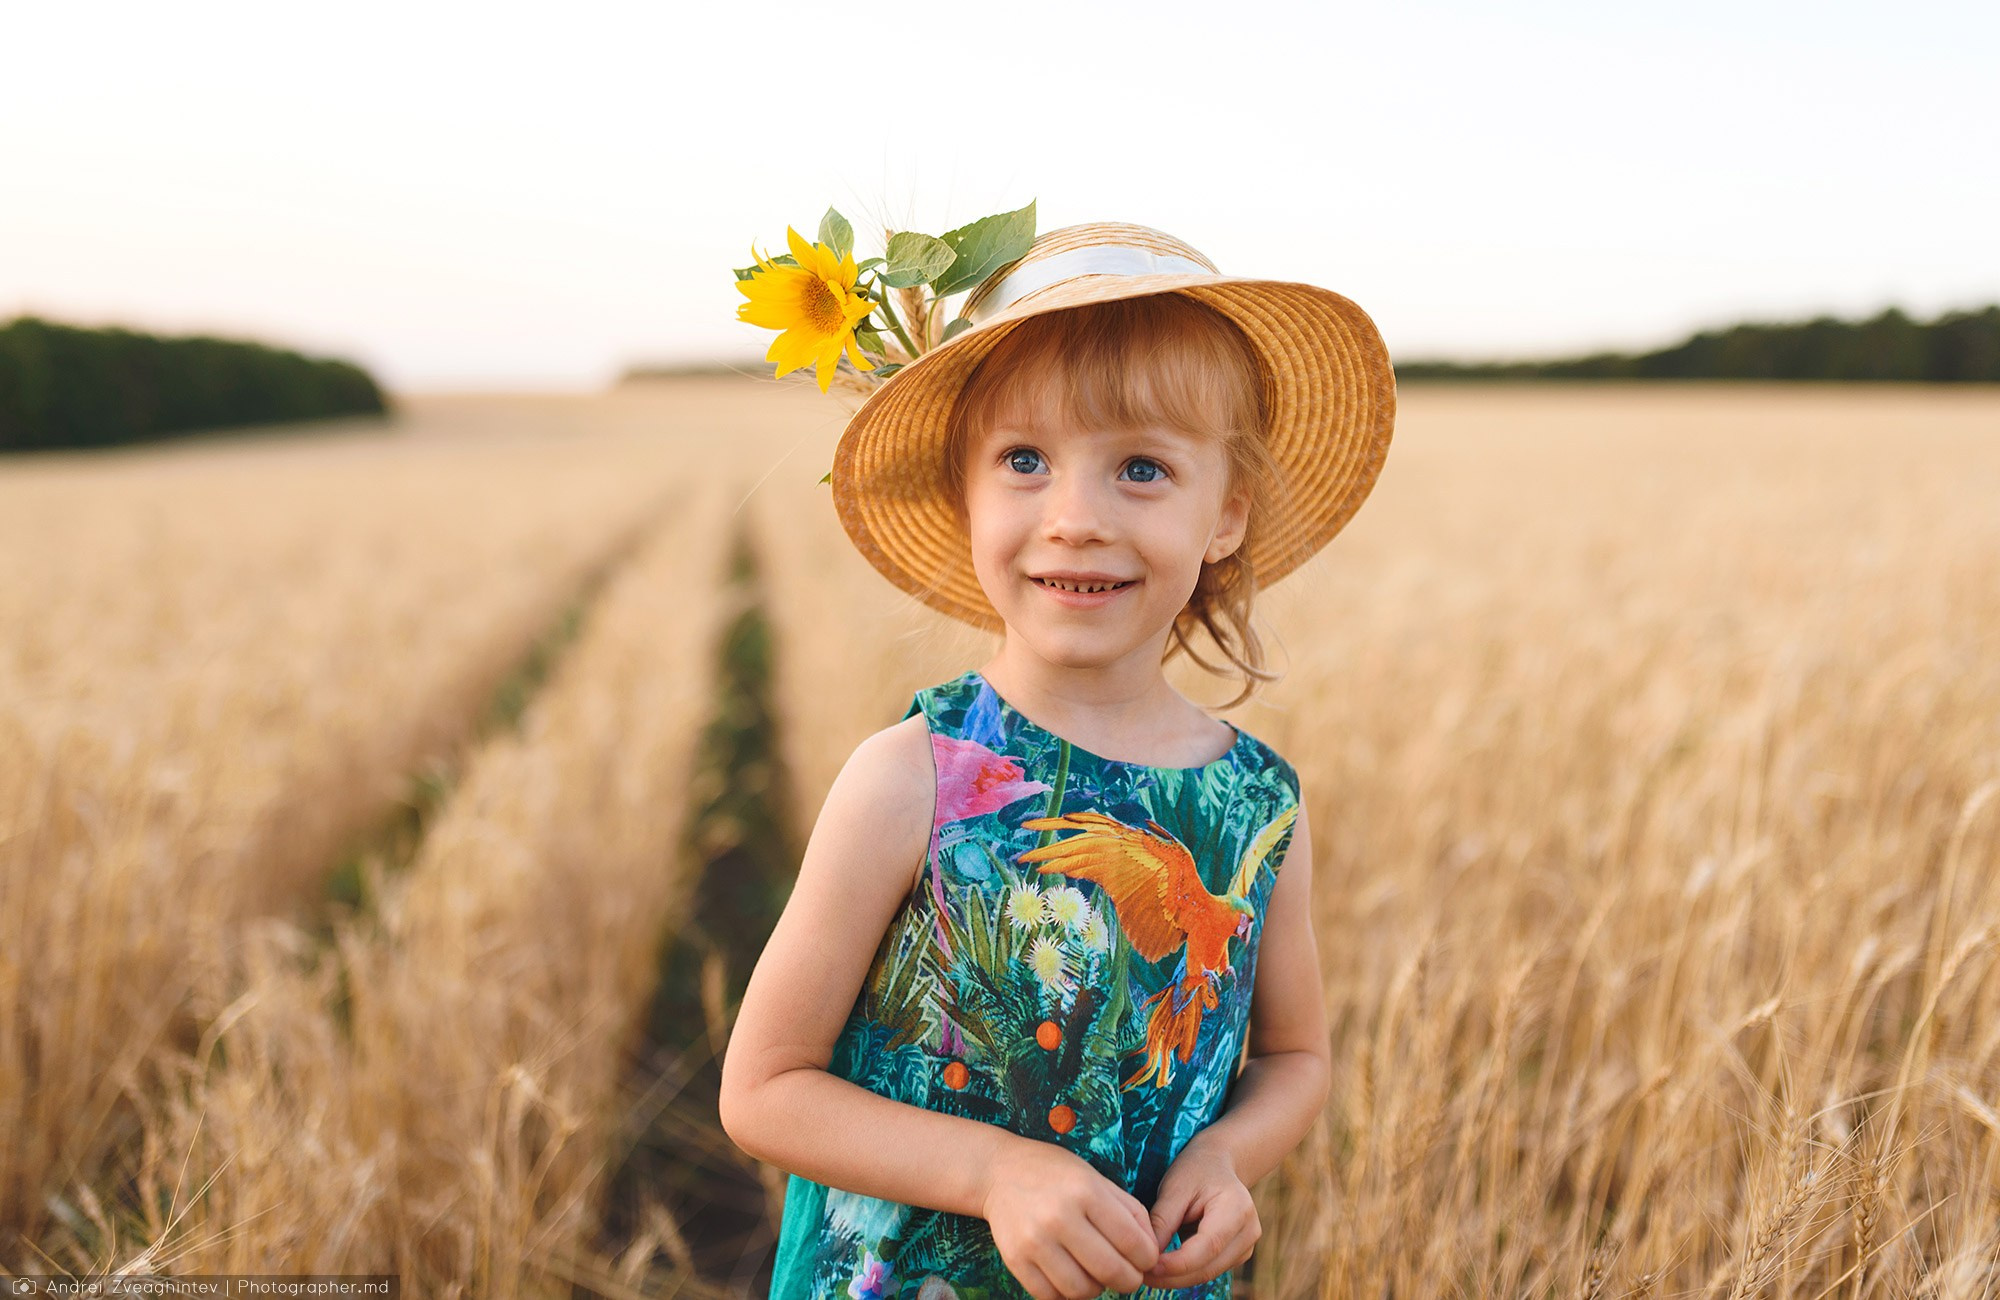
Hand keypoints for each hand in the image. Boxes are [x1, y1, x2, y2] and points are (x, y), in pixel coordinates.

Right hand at [980, 1137, 1160, 1299]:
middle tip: (1127, 1275)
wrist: (1000, 1172)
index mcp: (1086, 1192)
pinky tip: (1070, 1275)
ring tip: (1095, 1273)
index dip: (1147, 1259)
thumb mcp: (1098, 1179)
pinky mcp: (1015, 1259)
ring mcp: (1034, 1240)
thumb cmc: (1057, 1175)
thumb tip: (1152, 1253)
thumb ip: (1130, 1213)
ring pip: (1082, 1290)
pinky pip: (1051, 1296)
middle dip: (1129, 1280)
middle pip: (1111, 1271)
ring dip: (1097, 1289)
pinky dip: (1067, 1294)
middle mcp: (1059, 1216)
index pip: (1133, 1243)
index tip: (1145, 1260)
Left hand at [1140, 1140, 1259, 1289]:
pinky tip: (1162, 1267)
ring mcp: (1246, 1246)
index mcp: (1237, 1207)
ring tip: (1146, 1272)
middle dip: (1173, 1276)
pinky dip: (1185, 1273)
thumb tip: (1149, 1256)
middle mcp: (1249, 1230)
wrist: (1217, 1163)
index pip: (1208, 1245)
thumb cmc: (1194, 1171)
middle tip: (1139, 1275)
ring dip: (1176, 1278)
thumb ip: (1162, 1221)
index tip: (1148, 1267)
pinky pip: (1208, 1270)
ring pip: (1208, 1274)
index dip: (1178, 1263)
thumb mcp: (1174, 1187)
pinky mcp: (1237, 1255)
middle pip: (1209, 1266)